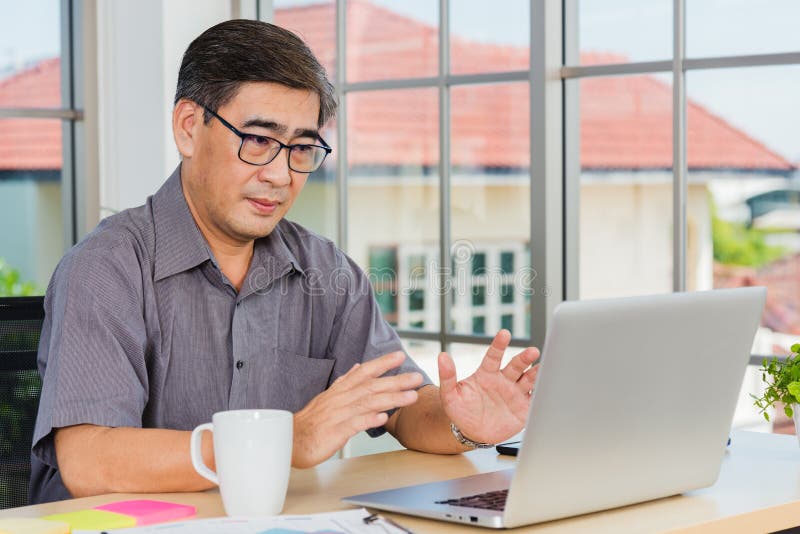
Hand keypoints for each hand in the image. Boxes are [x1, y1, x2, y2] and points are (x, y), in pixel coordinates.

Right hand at [292, 351, 422, 467]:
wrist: (290, 441)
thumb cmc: (310, 422)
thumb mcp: (327, 398)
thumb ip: (344, 383)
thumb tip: (358, 367)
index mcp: (339, 391)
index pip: (363, 372)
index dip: (382, 362)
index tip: (400, 355)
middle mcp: (340, 399)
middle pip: (371, 386)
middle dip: (396, 380)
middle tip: (417, 377)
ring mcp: (337, 414)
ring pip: (368, 403)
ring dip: (391, 399)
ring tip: (411, 397)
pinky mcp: (334, 431)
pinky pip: (354, 424)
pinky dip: (369, 419)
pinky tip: (383, 417)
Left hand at [438, 329, 538, 444]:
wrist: (472, 433)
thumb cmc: (460, 411)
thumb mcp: (450, 395)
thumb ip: (448, 376)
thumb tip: (442, 356)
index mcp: (486, 374)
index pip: (493, 356)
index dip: (499, 345)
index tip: (504, 333)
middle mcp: (503, 380)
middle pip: (515, 365)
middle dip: (524, 358)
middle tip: (533, 351)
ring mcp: (514, 393)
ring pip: (528, 379)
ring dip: (536, 373)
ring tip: (544, 367)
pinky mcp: (523, 408)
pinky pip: (535, 399)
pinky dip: (542, 393)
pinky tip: (549, 387)